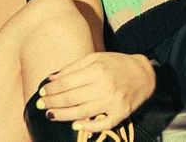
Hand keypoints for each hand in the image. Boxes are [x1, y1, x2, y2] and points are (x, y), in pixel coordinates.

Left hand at [37, 52, 154, 131]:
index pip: (68, 82)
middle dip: (53, 102)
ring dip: (63, 115)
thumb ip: (73, 67)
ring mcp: (113, 101)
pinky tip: (76, 126)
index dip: (52, 89)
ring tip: (50, 115)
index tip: (42, 92)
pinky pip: (102, 123)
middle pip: (72, 97)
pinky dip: (89, 127)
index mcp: (97, 69)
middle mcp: (104, 85)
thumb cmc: (116, 64)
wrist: (144, 74)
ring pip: (82, 112)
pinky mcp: (121, 113)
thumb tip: (51, 78)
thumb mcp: (96, 58)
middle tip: (41, 105)